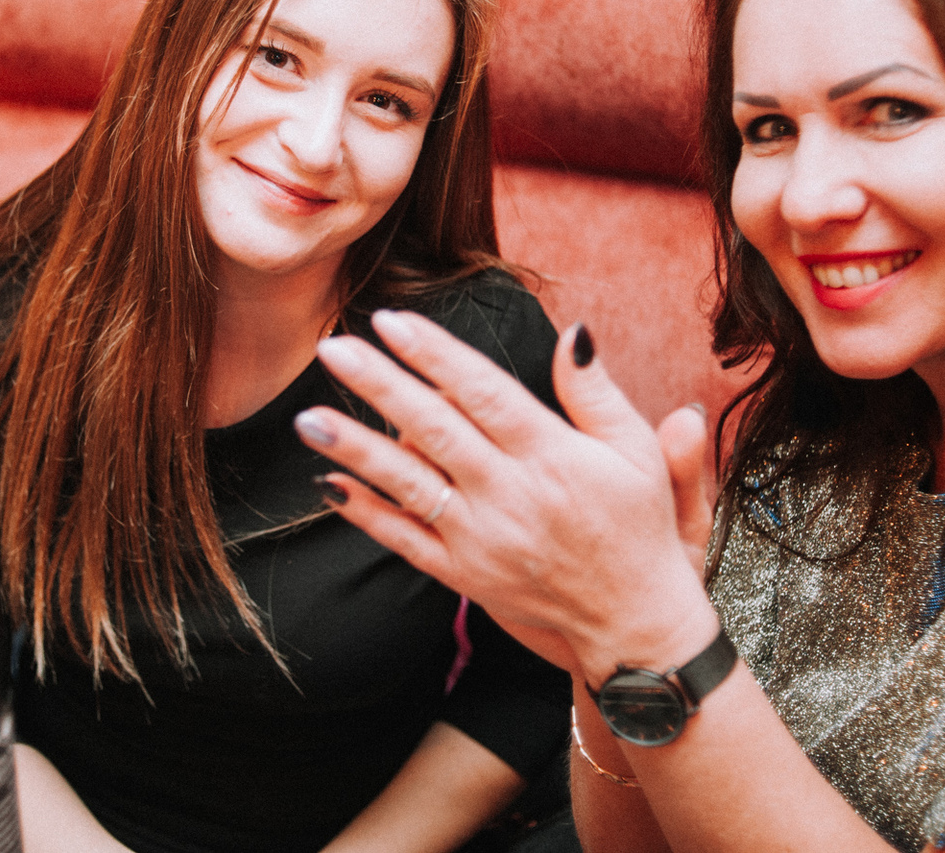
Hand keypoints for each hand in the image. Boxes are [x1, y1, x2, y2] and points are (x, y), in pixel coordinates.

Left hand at [297, 311, 719, 688]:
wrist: (633, 624)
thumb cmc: (636, 525)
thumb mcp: (635, 452)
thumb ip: (595, 392)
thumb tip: (571, 331)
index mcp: (552, 457)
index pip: (484, 393)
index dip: (436, 355)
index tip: (391, 320)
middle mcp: (511, 497)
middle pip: (435, 431)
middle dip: (381, 386)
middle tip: (333, 348)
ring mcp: (482, 540)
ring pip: (410, 487)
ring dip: (356, 451)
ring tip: (309, 418)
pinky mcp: (463, 575)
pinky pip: (405, 541)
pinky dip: (366, 514)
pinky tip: (328, 482)